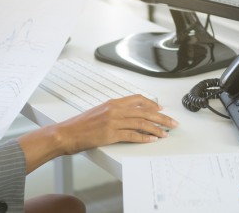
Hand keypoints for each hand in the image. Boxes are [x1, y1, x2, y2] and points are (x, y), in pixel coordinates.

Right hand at [55, 94, 178, 154]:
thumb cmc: (80, 125)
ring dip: (156, 128)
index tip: (161, 108)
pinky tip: (152, 140)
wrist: (66, 133)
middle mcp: (115, 110)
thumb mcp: (98, 112)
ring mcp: (113, 122)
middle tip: (172, 122)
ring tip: (166, 133)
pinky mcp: (111, 134)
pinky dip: (145, 137)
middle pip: (144, 111)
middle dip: (161, 117)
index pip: (138, 99)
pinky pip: (132, 135)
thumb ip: (113, 111)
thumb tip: (127, 115)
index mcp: (112, 103)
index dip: (152, 104)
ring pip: (141, 123)